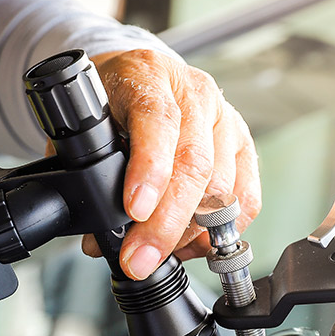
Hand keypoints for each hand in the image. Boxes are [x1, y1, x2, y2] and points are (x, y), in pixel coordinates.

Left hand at [86, 49, 261, 279]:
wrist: (137, 80)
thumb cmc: (111, 103)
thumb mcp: (88, 126)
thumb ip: (89, 175)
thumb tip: (102, 241)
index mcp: (150, 76)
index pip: (157, 120)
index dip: (149, 169)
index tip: (134, 210)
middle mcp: (195, 93)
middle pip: (195, 164)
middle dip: (165, 223)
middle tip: (140, 259)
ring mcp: (225, 120)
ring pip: (222, 187)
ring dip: (189, 234)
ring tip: (158, 253)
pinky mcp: (243, 147)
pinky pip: (246, 199)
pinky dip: (220, 232)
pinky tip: (192, 244)